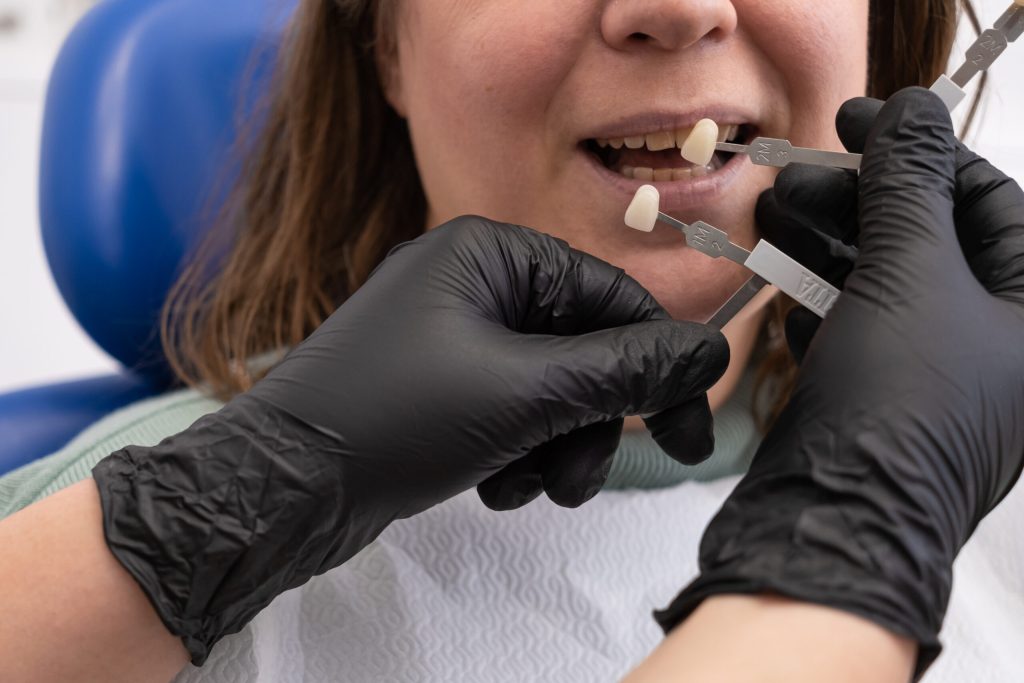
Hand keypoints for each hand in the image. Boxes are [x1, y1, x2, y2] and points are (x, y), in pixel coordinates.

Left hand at [91, 216, 728, 662]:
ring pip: (549, 391)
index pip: (610, 298)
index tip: (690, 431)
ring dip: (554, 447)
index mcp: (490, 254)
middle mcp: (471, 284)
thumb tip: (702, 351)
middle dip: (590, 423)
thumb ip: (621, 371)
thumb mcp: (525, 395)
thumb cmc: (390, 419)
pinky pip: (510, 413)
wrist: (283, 488)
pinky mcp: (437, 386)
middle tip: (580, 479)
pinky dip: (515, 453)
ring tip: (524, 486)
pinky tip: (490, 485)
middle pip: (581, 350)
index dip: (659, 366)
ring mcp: (450, 337)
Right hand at [655, 88, 1023, 677]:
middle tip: (790, 177)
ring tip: (766, 218)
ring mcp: (936, 379)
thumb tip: (912, 107)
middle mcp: (996, 346)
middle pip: (927, 241)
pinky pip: (858, 334)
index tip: (855, 119)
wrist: (833, 527)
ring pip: (883, 286)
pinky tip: (784, 289)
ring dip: (824, 247)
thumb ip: (910, 185)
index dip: (919, 152)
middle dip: (856, 203)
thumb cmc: (897, 404)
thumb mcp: (910, 275)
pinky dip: (820, 305)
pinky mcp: (881, 405)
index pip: (989, 200)